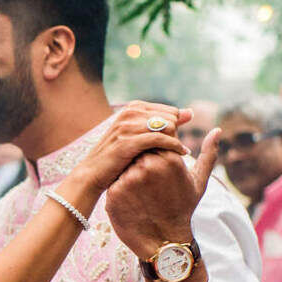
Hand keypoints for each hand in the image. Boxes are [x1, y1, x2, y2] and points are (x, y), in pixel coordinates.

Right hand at [71, 102, 191, 197]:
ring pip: (168, 127)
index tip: (174, 143)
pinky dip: (174, 147)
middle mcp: (130, 112)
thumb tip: (190, 112)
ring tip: (177, 154)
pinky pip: (161, 139)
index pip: (170, 111)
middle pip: (171, 118)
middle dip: (175, 135)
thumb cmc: (117, 157)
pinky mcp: (129, 142)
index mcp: (133, 107)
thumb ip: (164, 122)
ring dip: (175, 141)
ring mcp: (128, 126)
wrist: (91, 174)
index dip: (175, 128)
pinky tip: (180, 155)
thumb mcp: (139, 135)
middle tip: (173, 151)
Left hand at [105, 129, 219, 260]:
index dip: (156, 149)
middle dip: (142, 158)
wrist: (164, 243)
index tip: (158, 164)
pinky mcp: (114, 192)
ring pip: (124, 163)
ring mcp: (130, 178)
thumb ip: (208, 153)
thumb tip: (217, 129)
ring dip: (129, 171)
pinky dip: (120, 186)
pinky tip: (130, 199)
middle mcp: (149, 165)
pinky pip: (113, 180)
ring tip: (141, 191)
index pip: (156, 138)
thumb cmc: (182, 210)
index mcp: (170, 158)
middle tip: (148, 180)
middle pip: (139, 149)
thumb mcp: (198, 182)